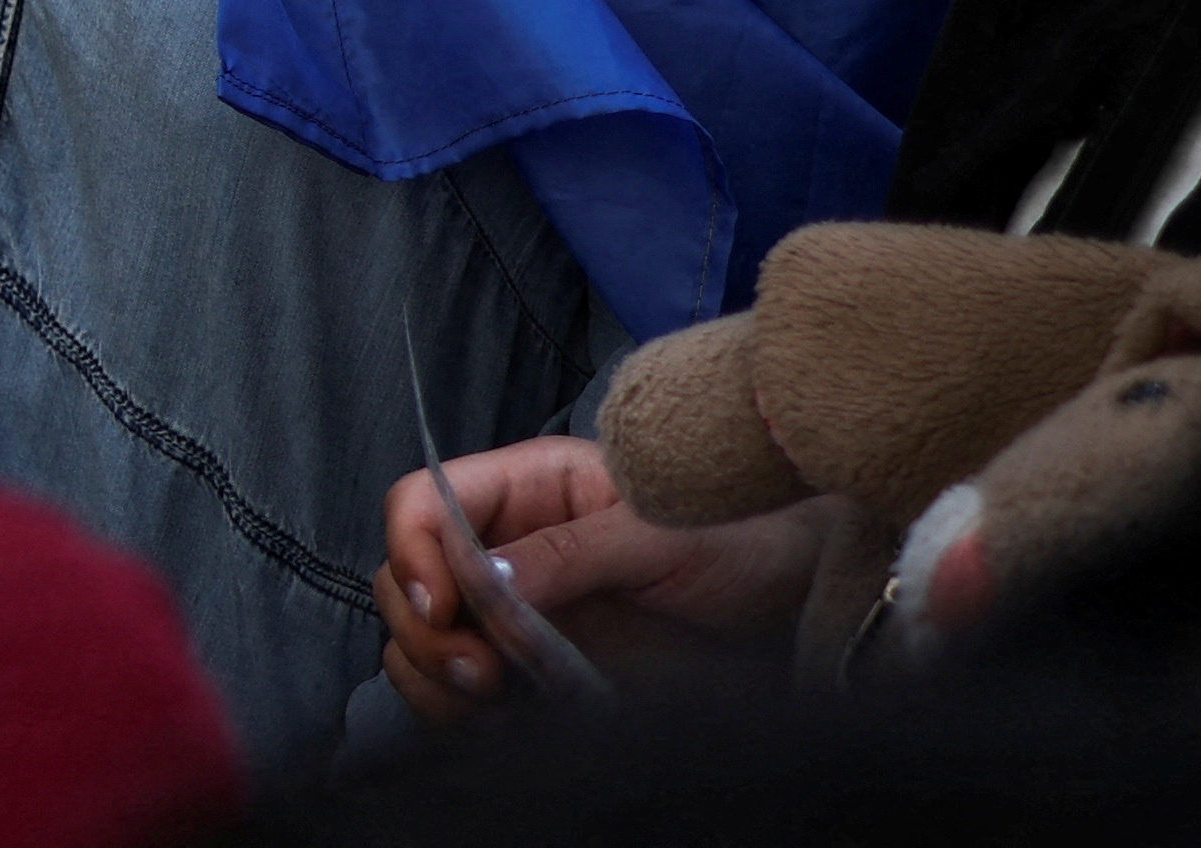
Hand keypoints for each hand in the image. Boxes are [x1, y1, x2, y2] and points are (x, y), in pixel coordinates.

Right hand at [373, 436, 836, 720]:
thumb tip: (486, 585)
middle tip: (481, 673)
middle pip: (406, 575)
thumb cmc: (735, 533)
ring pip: (417, 635)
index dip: (415, 551)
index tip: (449, 608)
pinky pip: (453, 686)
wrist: (794, 591)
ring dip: (431, 671)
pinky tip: (496, 713)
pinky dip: (450, 706)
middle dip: (424, 627)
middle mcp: (504, 543)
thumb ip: (570, 553)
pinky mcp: (528, 666)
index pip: (422, 502)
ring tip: (490, 693)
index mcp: (525, 486)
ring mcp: (512, 608)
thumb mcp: (656, 531)